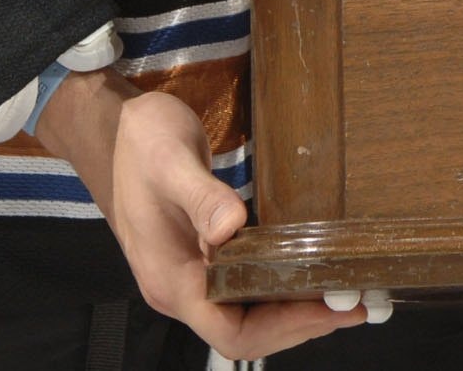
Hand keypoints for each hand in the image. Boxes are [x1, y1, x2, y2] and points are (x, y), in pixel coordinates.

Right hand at [39, 73, 364, 358]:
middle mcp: (178, 288)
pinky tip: (304, 271)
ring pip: (243, 315)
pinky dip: (276, 289)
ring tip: (339, 292)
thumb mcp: (171, 162)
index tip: (330, 309)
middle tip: (351, 302)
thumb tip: (232, 228)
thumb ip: (203, 198)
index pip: (232, 333)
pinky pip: (240, 291)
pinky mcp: (196, 258)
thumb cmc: (137, 144)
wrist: (110, 130)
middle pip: (244, 333)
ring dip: (291, 310)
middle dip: (299, 324)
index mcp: (171, 280)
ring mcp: (187, 275)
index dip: (283, 329)